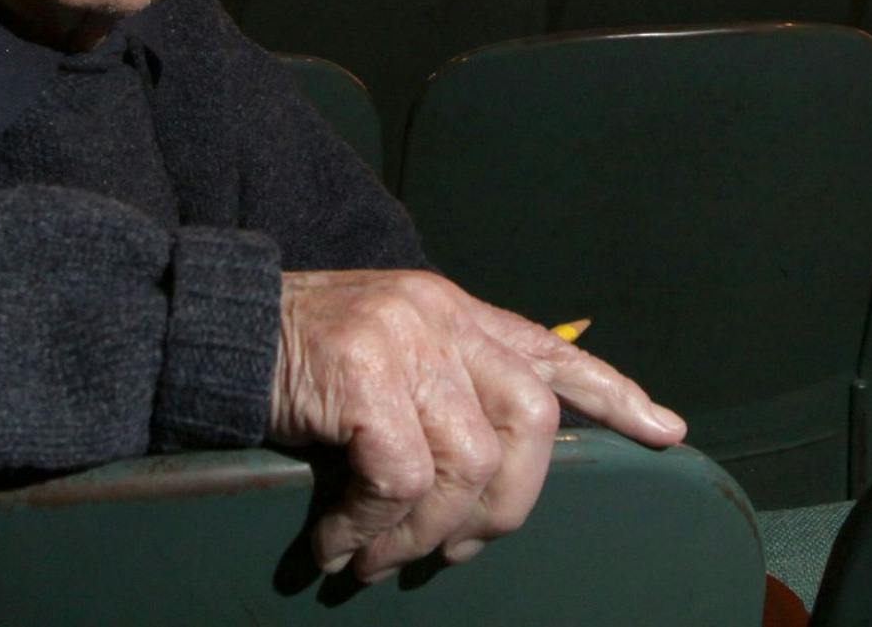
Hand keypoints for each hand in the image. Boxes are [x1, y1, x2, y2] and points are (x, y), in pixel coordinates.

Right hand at [270, 269, 685, 582]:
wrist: (205, 329)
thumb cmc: (293, 359)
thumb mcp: (383, 353)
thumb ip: (440, 387)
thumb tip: (486, 472)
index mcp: (454, 312)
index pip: (551, 350)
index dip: (613, 392)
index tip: (666, 432)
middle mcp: (441, 315)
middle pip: (532, 420)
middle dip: (507, 505)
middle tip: (454, 551)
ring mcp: (404, 338)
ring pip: (467, 462)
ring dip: (422, 534)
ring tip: (374, 559)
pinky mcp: (362, 372)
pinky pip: (400, 478)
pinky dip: (371, 527)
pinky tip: (335, 544)